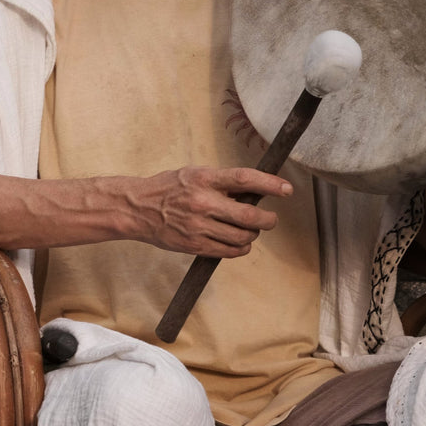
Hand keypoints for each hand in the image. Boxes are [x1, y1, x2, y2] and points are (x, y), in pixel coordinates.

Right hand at [122, 165, 292, 256]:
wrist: (138, 208)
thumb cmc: (169, 188)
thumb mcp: (195, 174)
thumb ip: (223, 181)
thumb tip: (256, 189)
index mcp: (205, 179)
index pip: (245, 179)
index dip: (270, 184)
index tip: (287, 189)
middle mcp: (203, 202)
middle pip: (249, 216)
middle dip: (268, 220)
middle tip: (271, 219)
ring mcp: (199, 226)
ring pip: (242, 237)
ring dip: (253, 235)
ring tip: (250, 230)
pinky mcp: (195, 245)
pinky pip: (229, 251)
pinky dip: (241, 248)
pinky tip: (239, 242)